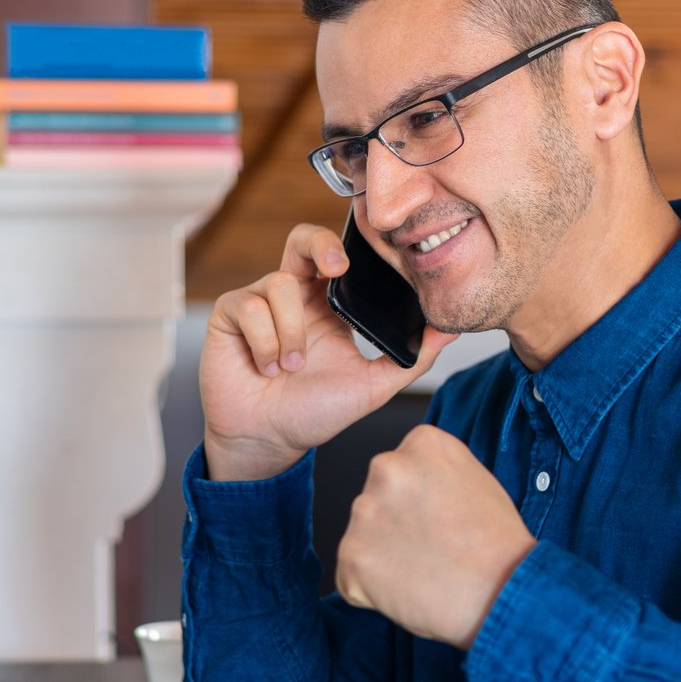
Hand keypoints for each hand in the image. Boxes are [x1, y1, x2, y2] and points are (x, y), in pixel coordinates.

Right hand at [201, 222, 455, 480]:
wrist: (267, 441)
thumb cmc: (313, 413)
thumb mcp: (372, 386)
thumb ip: (412, 358)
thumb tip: (451, 331)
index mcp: (327, 305)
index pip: (338, 255)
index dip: (349, 247)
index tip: (365, 261)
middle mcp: (293, 297)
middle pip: (302, 240)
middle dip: (321, 245)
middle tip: (336, 270)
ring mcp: (259, 303)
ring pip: (278, 284)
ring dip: (292, 332)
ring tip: (291, 367)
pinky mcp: (229, 316)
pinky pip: (249, 307)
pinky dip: (264, 342)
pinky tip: (266, 367)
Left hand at [336, 425, 534, 648]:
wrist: (503, 593)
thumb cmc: (498, 545)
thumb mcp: (476, 480)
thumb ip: (435, 474)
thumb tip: (414, 490)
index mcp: (421, 443)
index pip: (401, 469)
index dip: (418, 502)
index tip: (438, 517)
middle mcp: (386, 467)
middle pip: (377, 499)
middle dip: (394, 524)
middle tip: (431, 547)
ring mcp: (364, 511)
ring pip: (363, 536)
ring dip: (383, 556)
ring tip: (424, 570)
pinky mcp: (351, 554)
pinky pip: (352, 576)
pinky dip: (372, 589)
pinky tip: (408, 590)